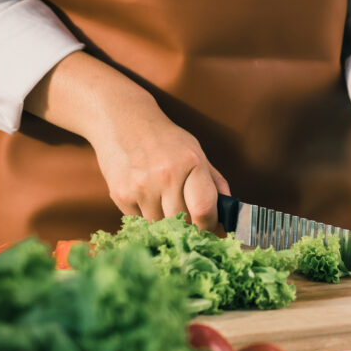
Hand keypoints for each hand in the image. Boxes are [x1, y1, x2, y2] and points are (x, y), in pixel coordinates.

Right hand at [90, 99, 229, 229]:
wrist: (123, 120)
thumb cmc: (165, 139)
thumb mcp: (196, 152)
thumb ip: (214, 182)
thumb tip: (230, 212)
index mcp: (191, 163)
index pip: (204, 210)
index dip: (210, 226)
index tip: (210, 229)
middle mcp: (166, 176)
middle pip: (183, 223)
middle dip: (190, 228)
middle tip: (190, 223)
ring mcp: (141, 187)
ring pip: (161, 226)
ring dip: (167, 225)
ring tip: (165, 206)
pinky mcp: (120, 195)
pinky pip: (140, 222)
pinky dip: (147, 219)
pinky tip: (147, 200)